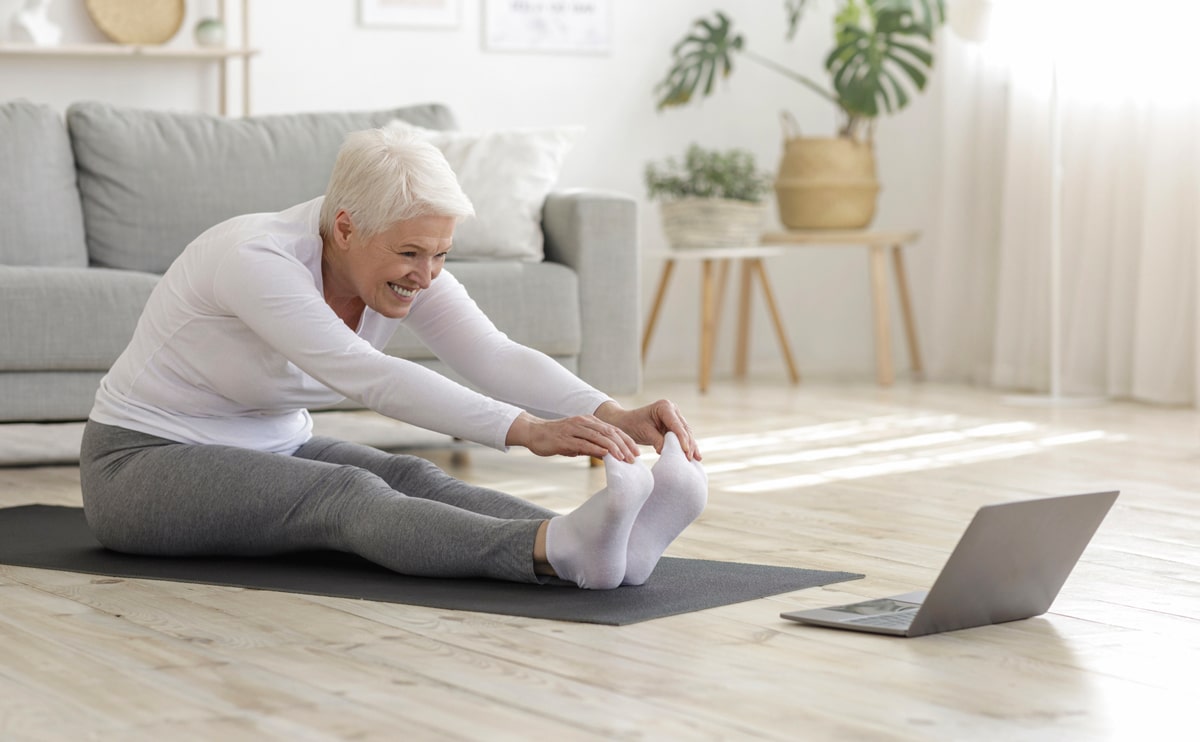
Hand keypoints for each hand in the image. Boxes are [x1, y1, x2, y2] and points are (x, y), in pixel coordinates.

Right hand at [505, 412, 639, 461]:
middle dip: (624, 445)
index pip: (613, 430)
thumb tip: (607, 456)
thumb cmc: (556, 438)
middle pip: (610, 432)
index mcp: (589, 421)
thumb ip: (592, 446)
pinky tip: (607, 456)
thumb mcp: (577, 442)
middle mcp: (584, 422)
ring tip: (624, 459)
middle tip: (634, 458)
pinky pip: (585, 444)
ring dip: (614, 448)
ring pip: (600, 437)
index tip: (636, 452)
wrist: (534, 433)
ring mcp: (575, 429)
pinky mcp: (566, 439)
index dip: (626, 440)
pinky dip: (598, 450)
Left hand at [594, 399, 700, 460]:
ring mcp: (674, 417)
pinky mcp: (674, 426)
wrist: (626, 423)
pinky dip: (687, 446)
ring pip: (686, 433)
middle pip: (684, 429)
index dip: (682, 439)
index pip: (676, 425)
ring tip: (696, 459)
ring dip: (691, 446)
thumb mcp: (644, 432)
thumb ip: (657, 440)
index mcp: (664, 407)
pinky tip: (695, 456)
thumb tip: (667, 451)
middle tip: (690, 458)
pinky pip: (682, 437)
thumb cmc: (632, 425)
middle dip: (688, 444)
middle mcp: (672, 410)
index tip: (686, 451)